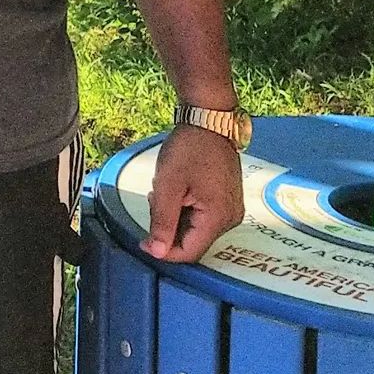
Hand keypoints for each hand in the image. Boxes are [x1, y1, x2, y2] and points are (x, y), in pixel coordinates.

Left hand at [143, 123, 245, 263]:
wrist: (208, 121)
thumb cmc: (188, 149)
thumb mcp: (168, 186)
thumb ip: (163, 222)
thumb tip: (157, 253)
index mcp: (218, 217)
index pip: (190, 252)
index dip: (163, 252)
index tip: (142, 241)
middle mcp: (230, 219)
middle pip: (193, 241)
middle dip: (168, 228)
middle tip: (154, 200)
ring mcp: (231, 209)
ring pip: (196, 229)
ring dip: (175, 217)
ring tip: (163, 191)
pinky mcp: (228, 201)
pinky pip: (203, 217)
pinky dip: (185, 210)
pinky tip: (175, 191)